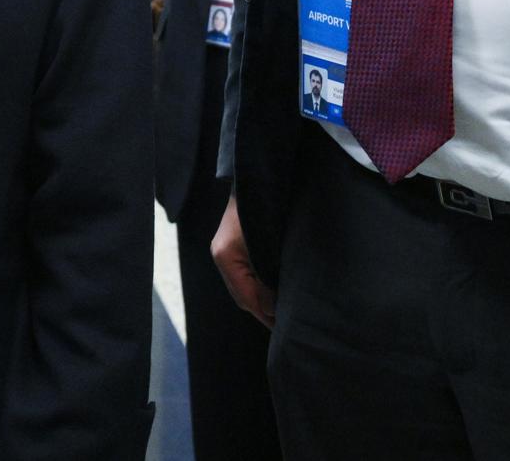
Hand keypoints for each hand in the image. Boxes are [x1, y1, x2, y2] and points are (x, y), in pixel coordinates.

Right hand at [211, 193, 275, 328]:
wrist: (257, 183)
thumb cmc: (263, 211)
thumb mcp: (269, 245)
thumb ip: (268, 276)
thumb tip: (274, 306)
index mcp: (226, 256)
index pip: (246, 297)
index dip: (266, 313)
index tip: (285, 327)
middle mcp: (222, 256)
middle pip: (243, 297)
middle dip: (264, 312)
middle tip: (287, 327)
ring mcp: (225, 253)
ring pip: (243, 289)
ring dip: (262, 302)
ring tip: (283, 315)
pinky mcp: (232, 251)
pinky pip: (244, 278)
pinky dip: (259, 289)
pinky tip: (274, 296)